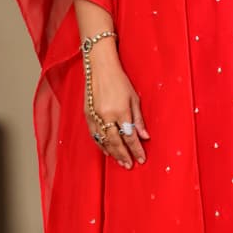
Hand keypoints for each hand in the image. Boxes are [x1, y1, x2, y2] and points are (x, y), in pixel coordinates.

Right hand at [85, 44, 149, 168]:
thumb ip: (138, 119)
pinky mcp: (87, 115)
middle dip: (124, 155)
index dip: (136, 149)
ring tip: (120, 161)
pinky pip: (94, 135)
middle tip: (130, 165)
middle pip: (116, 142)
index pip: (130, 136)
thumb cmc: (119, 80)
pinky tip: (107, 151)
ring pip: (103, 141)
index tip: (142, 158)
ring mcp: (95, 116)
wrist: (99, 67)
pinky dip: (101, 144)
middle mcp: (106, 116)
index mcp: (120, 111)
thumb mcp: (134, 98)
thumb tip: (145, 136)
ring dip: (112, 153)